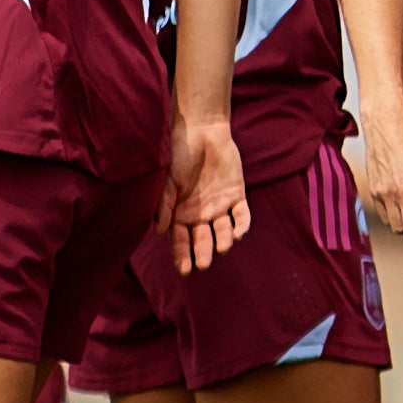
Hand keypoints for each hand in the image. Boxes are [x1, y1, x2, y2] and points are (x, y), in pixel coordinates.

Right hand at [165, 113, 251, 274]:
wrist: (201, 131)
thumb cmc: (178, 155)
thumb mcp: (167, 180)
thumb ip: (164, 205)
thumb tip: (160, 232)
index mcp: (180, 214)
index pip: (181, 241)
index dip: (182, 255)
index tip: (185, 271)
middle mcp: (200, 214)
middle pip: (202, 240)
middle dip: (203, 253)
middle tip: (204, 265)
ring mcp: (219, 205)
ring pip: (223, 230)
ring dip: (223, 241)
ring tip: (222, 248)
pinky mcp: (237, 195)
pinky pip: (242, 215)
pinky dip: (241, 225)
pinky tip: (238, 234)